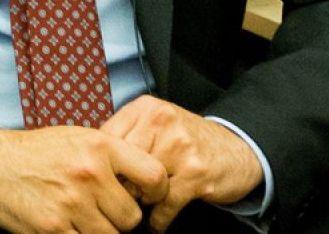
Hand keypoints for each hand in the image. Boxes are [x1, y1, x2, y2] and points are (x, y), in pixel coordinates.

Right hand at [0, 126, 168, 233]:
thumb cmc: (39, 151)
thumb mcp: (81, 138)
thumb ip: (113, 157)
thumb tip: (143, 183)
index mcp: (101, 147)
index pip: (153, 176)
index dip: (157, 193)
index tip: (147, 198)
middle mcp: (90, 174)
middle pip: (131, 217)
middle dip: (123, 220)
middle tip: (109, 213)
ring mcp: (71, 204)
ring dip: (103, 233)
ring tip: (88, 221)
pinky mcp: (52, 228)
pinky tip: (72, 229)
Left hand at [101, 96, 263, 231]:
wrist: (239, 149)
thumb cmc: (190, 142)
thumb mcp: (156, 127)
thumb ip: (126, 138)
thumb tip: (89, 167)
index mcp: (145, 108)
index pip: (105, 142)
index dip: (104, 169)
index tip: (107, 182)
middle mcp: (161, 121)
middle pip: (120, 167)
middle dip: (123, 187)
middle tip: (130, 197)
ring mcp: (179, 145)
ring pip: (139, 188)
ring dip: (142, 203)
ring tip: (148, 205)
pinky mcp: (195, 172)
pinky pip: (163, 206)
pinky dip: (159, 220)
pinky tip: (160, 219)